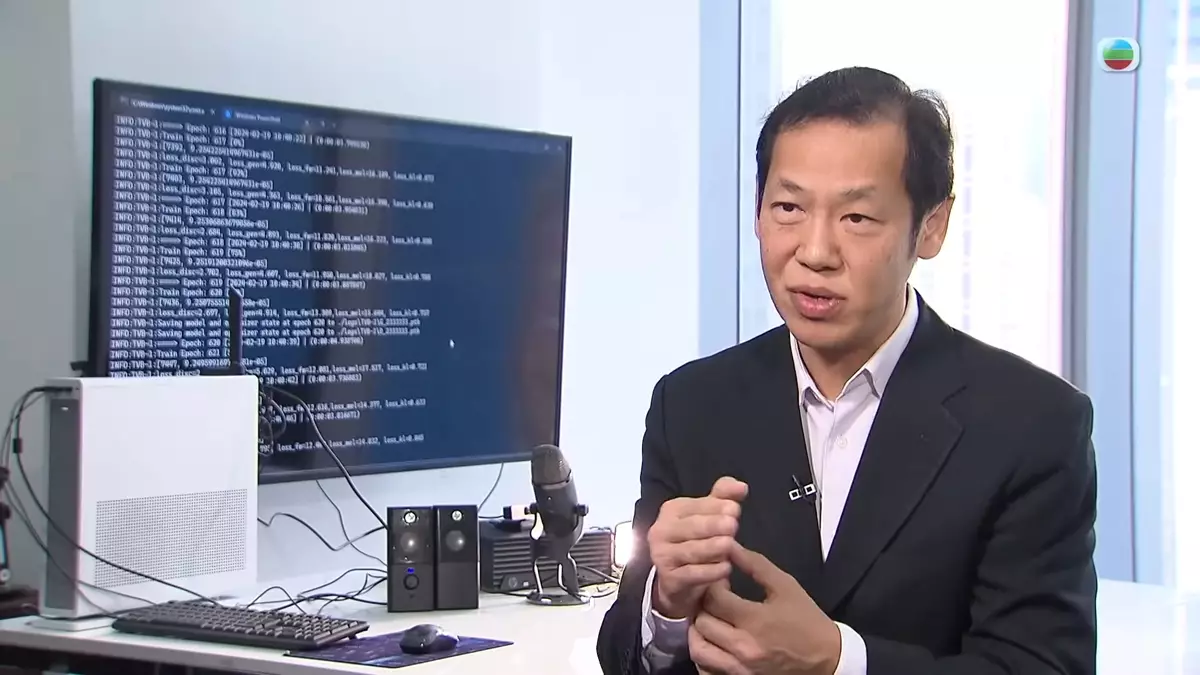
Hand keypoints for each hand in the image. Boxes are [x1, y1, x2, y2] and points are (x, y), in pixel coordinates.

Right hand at [647, 476, 747, 618]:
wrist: (678, 580)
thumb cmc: (696, 541)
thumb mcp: (708, 516)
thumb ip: (724, 498)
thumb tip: (742, 486)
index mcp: (671, 510)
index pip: (695, 506)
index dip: (715, 507)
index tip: (735, 509)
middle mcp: (662, 531)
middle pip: (691, 527)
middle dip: (713, 525)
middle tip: (733, 525)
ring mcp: (662, 556)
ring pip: (691, 550)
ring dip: (711, 548)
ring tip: (730, 545)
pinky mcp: (669, 579)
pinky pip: (691, 574)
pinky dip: (710, 571)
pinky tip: (726, 568)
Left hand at [688, 543, 841, 674]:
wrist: (826, 658)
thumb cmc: (806, 619)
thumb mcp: (785, 585)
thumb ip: (755, 564)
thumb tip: (729, 545)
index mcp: (756, 620)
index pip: (714, 599)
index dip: (711, 585)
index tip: (720, 581)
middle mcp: (744, 647)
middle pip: (702, 622)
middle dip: (703, 605)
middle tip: (712, 598)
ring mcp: (740, 668)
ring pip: (699, 648)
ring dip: (698, 631)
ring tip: (709, 619)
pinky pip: (707, 670)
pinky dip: (704, 655)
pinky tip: (712, 641)